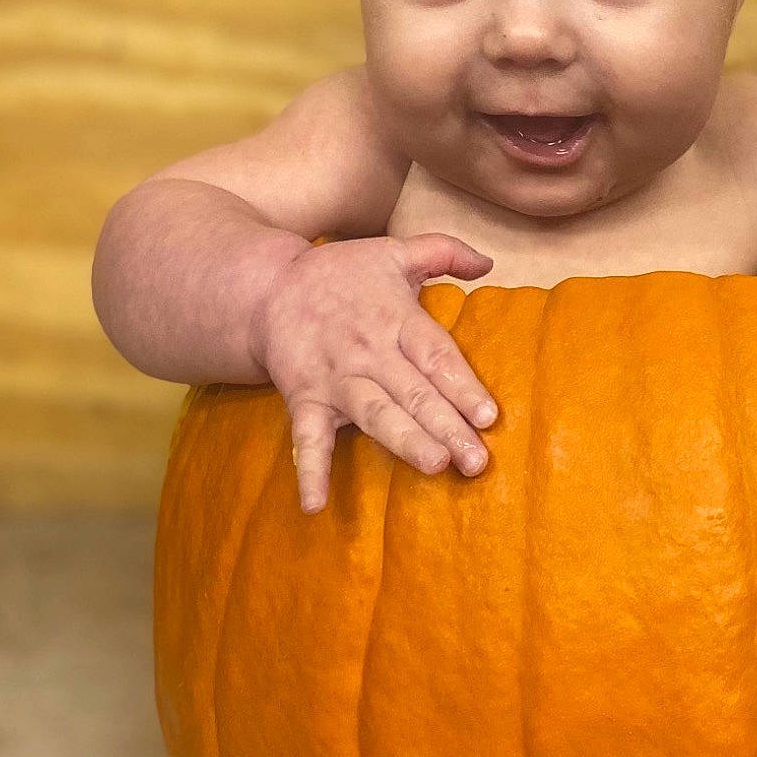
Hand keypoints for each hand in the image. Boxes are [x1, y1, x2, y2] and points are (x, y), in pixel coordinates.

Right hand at [251, 232, 500, 512]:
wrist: (267, 286)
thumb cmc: (340, 273)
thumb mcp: (394, 251)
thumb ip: (444, 252)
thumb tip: (489, 263)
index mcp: (396, 318)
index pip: (437, 354)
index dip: (463, 385)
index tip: (488, 416)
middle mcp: (369, 352)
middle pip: (414, 391)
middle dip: (446, 426)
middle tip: (476, 461)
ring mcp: (336, 378)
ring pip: (375, 413)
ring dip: (404, 441)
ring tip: (434, 466)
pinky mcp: (304, 398)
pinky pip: (307, 438)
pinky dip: (310, 471)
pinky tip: (315, 505)